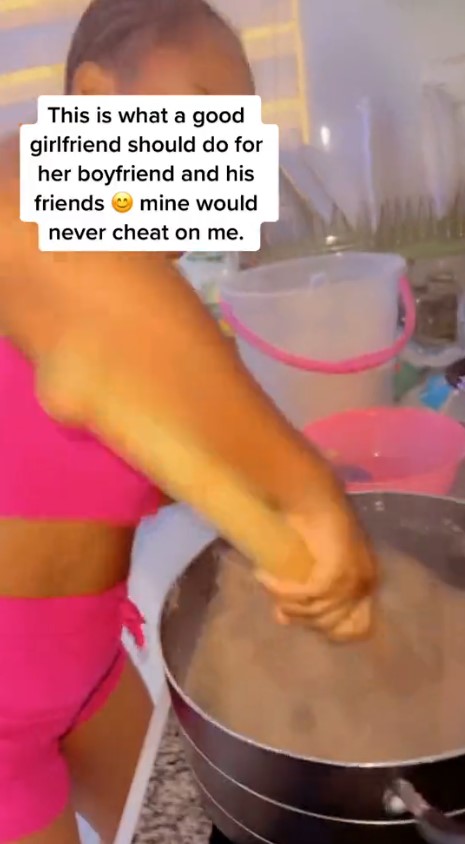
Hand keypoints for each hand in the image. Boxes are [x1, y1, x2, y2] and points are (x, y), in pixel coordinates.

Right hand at [256, 491, 377, 641]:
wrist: (313, 494)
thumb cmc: (312, 521)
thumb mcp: (312, 564)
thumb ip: (307, 590)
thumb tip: (282, 619)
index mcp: (365, 581)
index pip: (357, 626)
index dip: (327, 630)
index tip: (300, 621)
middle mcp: (364, 583)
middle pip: (332, 624)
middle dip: (302, 619)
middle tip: (279, 607)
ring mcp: (351, 580)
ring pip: (317, 612)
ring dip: (288, 604)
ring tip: (269, 588)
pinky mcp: (335, 574)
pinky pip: (307, 596)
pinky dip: (283, 591)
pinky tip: (265, 579)